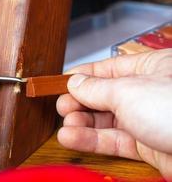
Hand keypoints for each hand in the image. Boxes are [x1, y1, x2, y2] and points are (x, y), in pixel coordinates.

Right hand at [56, 49, 171, 179]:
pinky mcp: (147, 145)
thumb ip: (97, 88)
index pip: (107, 69)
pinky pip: (113, 140)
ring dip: (82, 124)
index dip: (82, 76)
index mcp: (150, 68)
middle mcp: (148, 93)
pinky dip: (91, 140)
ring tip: (65, 126)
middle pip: (104, 96)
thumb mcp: (128, 91)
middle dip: (80, 102)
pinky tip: (72, 138)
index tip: (62, 83)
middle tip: (62, 108)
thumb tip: (76, 82)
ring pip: (106, 120)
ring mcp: (147, 120)